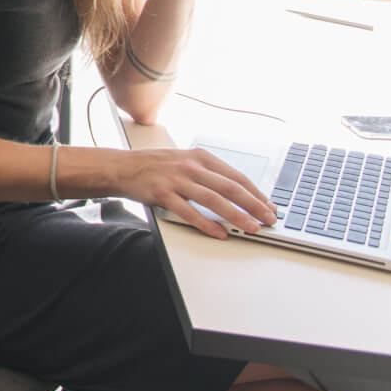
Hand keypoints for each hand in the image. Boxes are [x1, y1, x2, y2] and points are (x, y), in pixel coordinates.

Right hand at [119, 146, 275, 239]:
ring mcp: (176, 179)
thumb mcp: (185, 160)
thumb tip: (238, 193)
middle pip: (230, 187)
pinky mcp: (163, 193)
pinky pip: (189, 212)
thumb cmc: (155, 166)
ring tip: (251, 228)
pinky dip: (206, 224)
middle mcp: (190, 166)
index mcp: (200, 157)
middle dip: (254, 205)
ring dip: (236, 215)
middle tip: (268, 219)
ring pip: (213, 200)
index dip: (256, 193)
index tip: (269, 207)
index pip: (236, 176)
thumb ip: (209, 174)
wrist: (121, 166)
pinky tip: (219, 233)